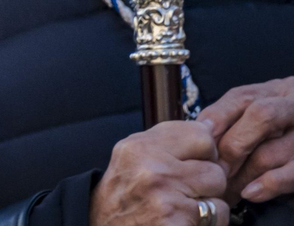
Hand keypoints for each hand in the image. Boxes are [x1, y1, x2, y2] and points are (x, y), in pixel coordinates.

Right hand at [91, 120, 228, 224]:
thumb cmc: (123, 194)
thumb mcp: (134, 156)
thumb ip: (168, 141)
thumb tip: (210, 126)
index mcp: (140, 147)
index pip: (201, 134)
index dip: (203, 151)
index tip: (192, 162)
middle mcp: (152, 170)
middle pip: (215, 168)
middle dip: (207, 181)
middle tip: (185, 189)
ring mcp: (166, 198)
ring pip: (219, 192)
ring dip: (209, 201)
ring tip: (184, 205)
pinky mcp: (177, 222)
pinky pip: (218, 215)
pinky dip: (208, 221)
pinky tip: (185, 220)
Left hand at [199, 77, 293, 204]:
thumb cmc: (279, 124)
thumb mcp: (256, 110)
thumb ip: (230, 116)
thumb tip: (199, 132)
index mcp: (273, 91)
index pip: (239, 98)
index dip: (216, 121)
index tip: (199, 145)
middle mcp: (292, 106)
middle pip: (259, 118)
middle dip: (229, 149)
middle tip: (211, 171)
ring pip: (270, 152)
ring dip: (241, 176)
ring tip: (224, 191)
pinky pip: (291, 173)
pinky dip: (267, 185)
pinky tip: (249, 193)